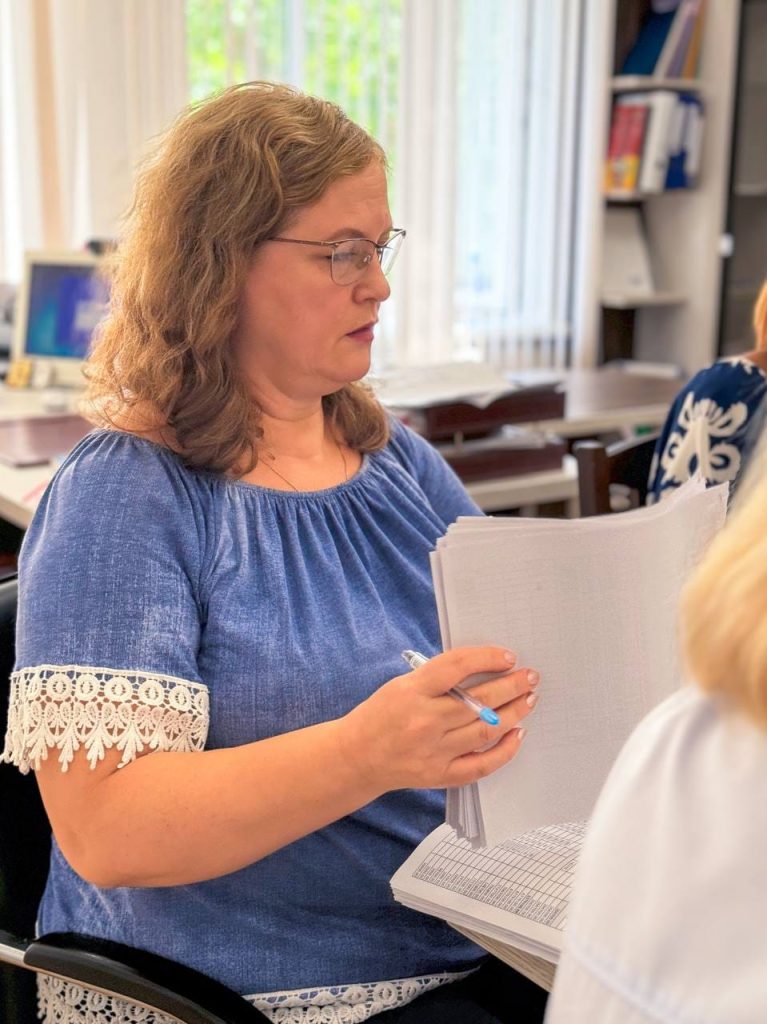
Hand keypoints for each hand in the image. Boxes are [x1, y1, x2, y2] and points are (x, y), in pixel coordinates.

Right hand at [341, 646, 538, 793]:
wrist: (356, 757)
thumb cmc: (379, 715)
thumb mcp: (401, 684)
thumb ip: (437, 678)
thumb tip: (482, 669)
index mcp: (412, 691)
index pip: (457, 667)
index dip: (487, 658)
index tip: (507, 657)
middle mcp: (425, 721)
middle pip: (480, 700)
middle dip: (511, 686)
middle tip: (530, 677)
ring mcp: (434, 751)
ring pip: (486, 731)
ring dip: (514, 713)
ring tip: (528, 700)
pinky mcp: (440, 775)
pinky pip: (481, 765)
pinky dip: (504, 751)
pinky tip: (517, 734)